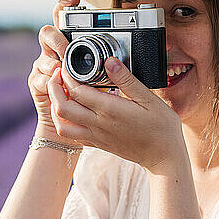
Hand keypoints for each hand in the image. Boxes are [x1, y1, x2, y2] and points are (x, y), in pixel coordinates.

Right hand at [27, 0, 107, 140]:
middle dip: (57, 39)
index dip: (65, 6)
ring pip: (43, 57)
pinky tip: (56, 84)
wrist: (86, 123)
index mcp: (74, 44)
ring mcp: (45, 67)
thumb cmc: (102, 98)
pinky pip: (39, 80)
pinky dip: (47, 82)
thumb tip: (139, 44)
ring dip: (52, 62)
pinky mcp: (39, 84)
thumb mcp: (114, 76)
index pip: (65, 19)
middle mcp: (57, 52)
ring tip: (62, 69)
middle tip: (67, 48)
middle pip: (48, 34)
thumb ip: (119, 61)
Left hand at [46, 56, 186, 173]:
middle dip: (55, 88)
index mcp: (110, 110)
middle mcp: (98, 124)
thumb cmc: (161, 127)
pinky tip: (73, 109)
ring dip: (56, 106)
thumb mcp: (149, 98)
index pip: (77, 90)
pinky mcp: (97, 144)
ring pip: (62, 124)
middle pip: (62, 107)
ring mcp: (96, 136)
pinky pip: (71, 135)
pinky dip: (64, 121)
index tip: (67, 63)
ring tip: (62, 92)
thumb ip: (127, 80)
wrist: (163, 157)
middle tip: (60, 74)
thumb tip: (109, 61)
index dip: (67, 75)